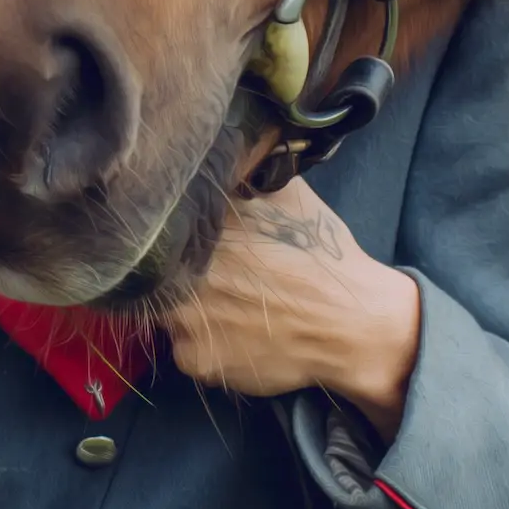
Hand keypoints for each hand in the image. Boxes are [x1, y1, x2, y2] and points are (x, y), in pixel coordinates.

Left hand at [164, 179, 421, 437]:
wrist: (352, 325)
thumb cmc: (321, 257)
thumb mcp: (286, 195)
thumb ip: (245, 171)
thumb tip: (219, 148)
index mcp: (203, 229)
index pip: (160, 225)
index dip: (169, 232)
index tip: (186, 238)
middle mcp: (183, 273)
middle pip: (156, 271)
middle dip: (176, 271)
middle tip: (213, 276)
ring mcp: (184, 321)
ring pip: (167, 312)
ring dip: (187, 309)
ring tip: (229, 305)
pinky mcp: (196, 360)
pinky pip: (185, 348)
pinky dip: (203, 343)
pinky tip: (236, 334)